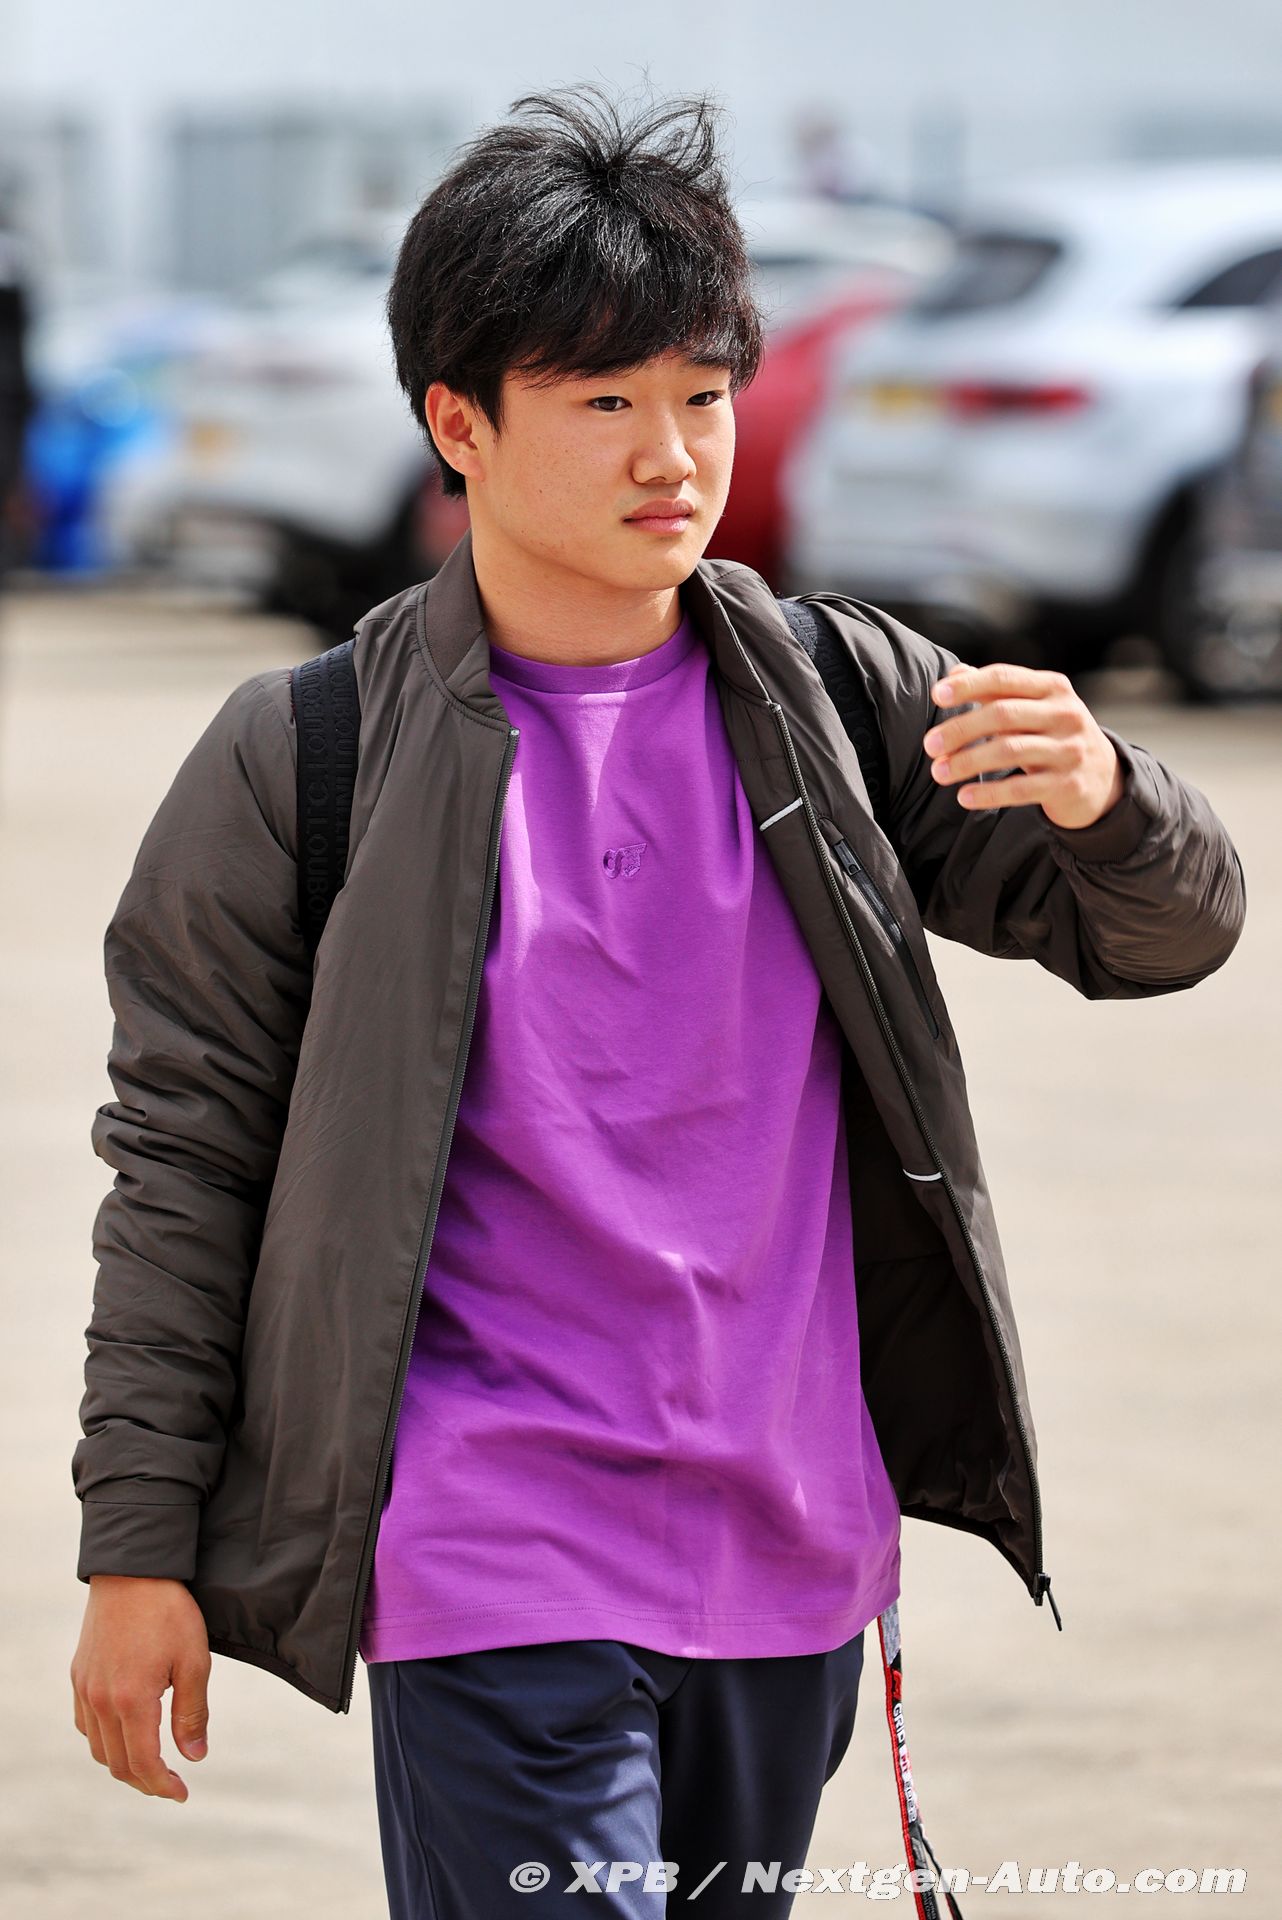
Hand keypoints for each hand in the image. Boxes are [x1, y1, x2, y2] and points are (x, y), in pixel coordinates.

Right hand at [70, 1575, 211, 1801]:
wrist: (132, 1571)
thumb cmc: (169, 1612)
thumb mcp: (194, 1660)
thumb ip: (192, 1713)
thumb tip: (194, 1757)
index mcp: (131, 1700)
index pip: (143, 1763)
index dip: (163, 1786)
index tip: (182, 1794)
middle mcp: (100, 1701)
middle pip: (117, 1764)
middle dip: (145, 1781)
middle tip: (170, 1784)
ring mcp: (85, 1689)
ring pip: (98, 1748)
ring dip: (123, 1764)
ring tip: (151, 1763)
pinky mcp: (79, 1676)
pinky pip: (85, 1725)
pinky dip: (105, 1741)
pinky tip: (126, 1733)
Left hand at [921, 661, 1125, 829]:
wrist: (1103, 777)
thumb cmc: (1053, 734)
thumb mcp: (1032, 706)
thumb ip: (996, 690)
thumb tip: (955, 673)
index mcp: (1053, 687)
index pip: (1004, 678)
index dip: (969, 686)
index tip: (938, 695)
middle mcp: (1065, 714)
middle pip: (1003, 715)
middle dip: (960, 729)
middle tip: (930, 744)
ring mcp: (1069, 749)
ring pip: (1009, 751)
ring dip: (967, 762)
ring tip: (939, 772)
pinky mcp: (1068, 784)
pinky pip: (1021, 789)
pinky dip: (988, 794)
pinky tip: (963, 797)